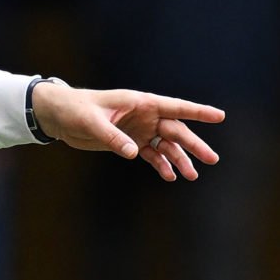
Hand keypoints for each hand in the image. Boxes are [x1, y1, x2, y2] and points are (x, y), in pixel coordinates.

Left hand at [31, 81, 223, 181]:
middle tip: (212, 159)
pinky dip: (161, 165)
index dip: (197, 111)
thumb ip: (114, 137)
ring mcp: (139, 130)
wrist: (60, 116)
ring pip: (166, 146)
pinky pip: (151, 155)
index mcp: (140, 103)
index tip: (219, 116)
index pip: (175, 107)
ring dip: (179, 160)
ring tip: (191, 176)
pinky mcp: (130, 142)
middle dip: (194, 145)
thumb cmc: (76, 110)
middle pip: (176, 131)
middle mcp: (144, 116)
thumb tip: (134, 153)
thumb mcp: (92, 122)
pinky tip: (169, 176)